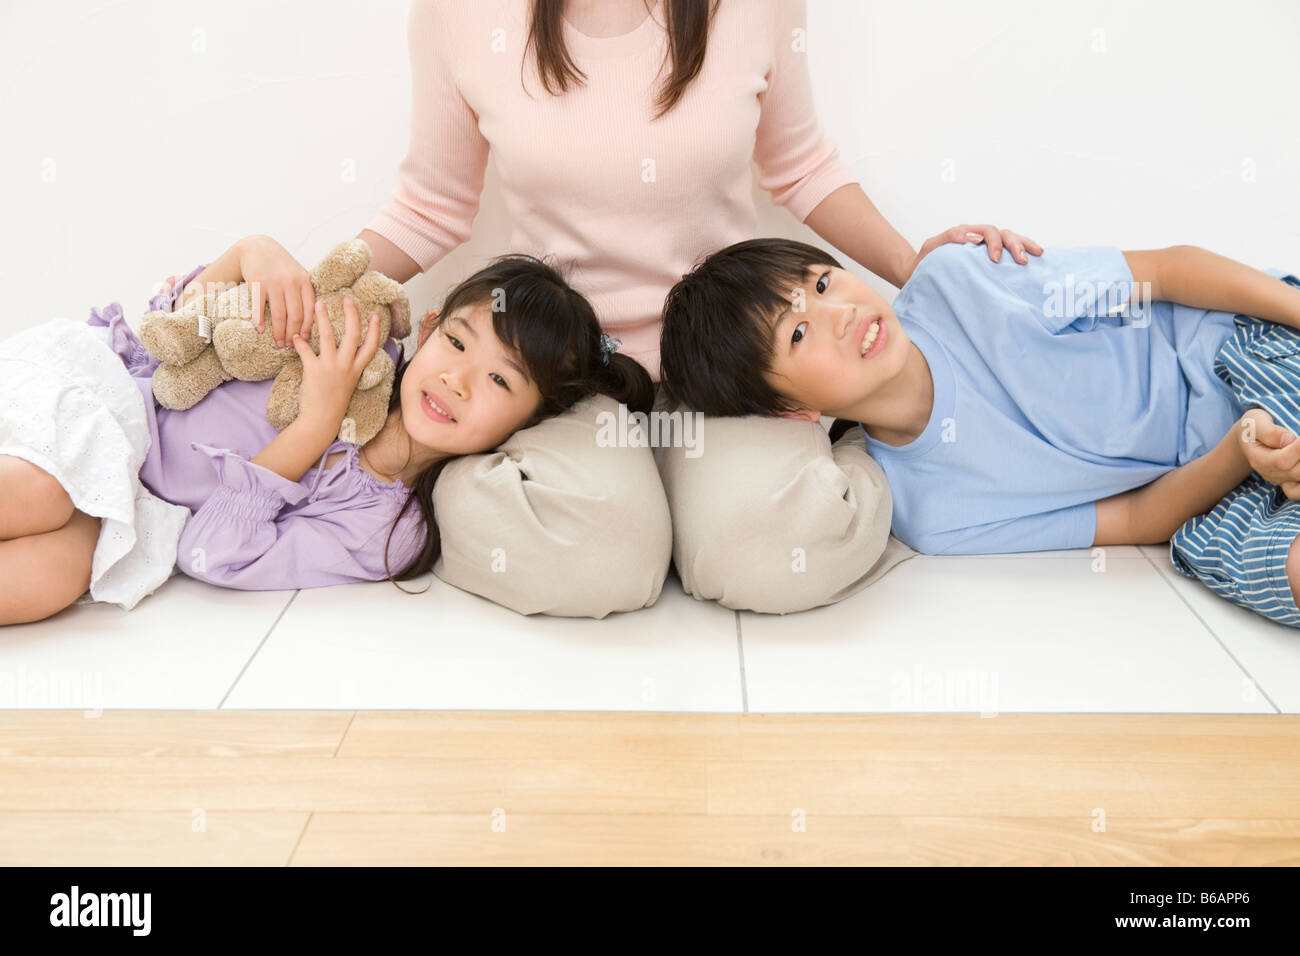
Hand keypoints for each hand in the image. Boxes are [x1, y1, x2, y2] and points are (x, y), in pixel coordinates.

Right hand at [237, 235, 316, 348]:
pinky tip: (260, 330)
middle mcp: (291, 282)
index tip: (304, 340)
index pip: (310, 309)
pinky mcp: (257, 282)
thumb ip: (304, 293)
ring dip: (279, 332)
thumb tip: (312, 321)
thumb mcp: (297, 274)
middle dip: (293, 333)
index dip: (307, 327)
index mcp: (304, 281)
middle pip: (295, 315)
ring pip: (279, 314)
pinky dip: (260, 320)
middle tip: (289, 346)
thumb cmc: (280, 266)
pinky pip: (259, 306)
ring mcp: (274, 282)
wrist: (257, 247)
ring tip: (278, 342)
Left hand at [291, 296, 381, 430]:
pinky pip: (305, 350)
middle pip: (352, 335)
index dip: (374, 330)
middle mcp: (345, 366)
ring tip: (318, 303)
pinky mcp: (314, 370)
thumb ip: (346, 369)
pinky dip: (299, 342)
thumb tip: (342, 355)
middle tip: (347, 299)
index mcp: (355, 370)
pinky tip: (295, 336)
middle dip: (351, 315)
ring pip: (329, 336)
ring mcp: (330, 367)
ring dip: (323, 318)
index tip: (374, 315)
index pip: (370, 347)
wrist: (321, 420)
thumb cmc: (332, 404)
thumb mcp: (346, 385)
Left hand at [908, 224, 1043, 280]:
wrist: (919, 276)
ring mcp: (987, 250)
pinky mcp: (990, 264)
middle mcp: (980, 239)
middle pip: (1005, 234)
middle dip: (1016, 245)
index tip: (995, 259)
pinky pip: (1009, 256)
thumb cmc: (925, 263)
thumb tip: (974, 237)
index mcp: (968, 234)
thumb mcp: (932, 248)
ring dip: (1024, 246)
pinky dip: (1022, 255)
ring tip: (1037, 255)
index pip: (988, 232)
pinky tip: (1035, 262)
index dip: (994, 243)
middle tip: (1023, 260)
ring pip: (1011, 241)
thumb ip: (950, 238)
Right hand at [1237, 408, 1299, 497]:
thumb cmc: (1254, 427)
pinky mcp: (1288, 481)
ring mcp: (1279, 479)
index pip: (1281, 460)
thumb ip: (1269, 432)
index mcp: (1257, 459)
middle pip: (1295, 472)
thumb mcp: (1256, 422)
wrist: (1250, 438)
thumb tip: (1289, 440)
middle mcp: (1268, 472)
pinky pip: (1297, 492)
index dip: (1298, 450)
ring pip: (1299, 479)